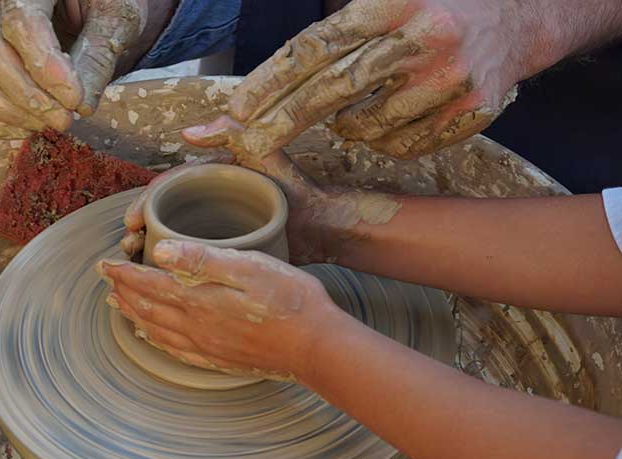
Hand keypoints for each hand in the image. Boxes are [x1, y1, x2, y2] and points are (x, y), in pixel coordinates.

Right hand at [0, 0, 146, 138]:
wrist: (88, 8)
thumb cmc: (103, 5)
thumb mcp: (115, 19)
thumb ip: (98, 55)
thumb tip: (81, 106)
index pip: (21, 22)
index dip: (45, 66)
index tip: (74, 100)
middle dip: (27, 95)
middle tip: (64, 119)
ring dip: (6, 110)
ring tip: (47, 124)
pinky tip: (28, 127)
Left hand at [98, 240, 342, 381]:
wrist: (316, 347)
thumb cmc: (290, 300)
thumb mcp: (249, 267)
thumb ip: (204, 259)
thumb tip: (161, 251)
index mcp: (200, 298)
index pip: (150, 283)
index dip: (124, 273)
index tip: (104, 263)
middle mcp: (196, 325)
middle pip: (147, 308)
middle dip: (123, 292)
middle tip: (106, 280)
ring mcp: (207, 346)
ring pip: (157, 330)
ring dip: (134, 316)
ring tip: (117, 306)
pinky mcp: (220, 359)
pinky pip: (176, 350)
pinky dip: (157, 341)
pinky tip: (152, 337)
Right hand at [122, 116, 402, 265]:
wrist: (324, 226)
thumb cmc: (295, 188)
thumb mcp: (263, 151)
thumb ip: (232, 130)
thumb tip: (187, 133)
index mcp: (211, 179)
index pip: (167, 190)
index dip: (145, 204)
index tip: (133, 223)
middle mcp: (210, 202)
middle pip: (164, 216)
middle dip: (141, 232)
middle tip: (128, 248)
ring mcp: (218, 228)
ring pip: (173, 240)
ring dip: (151, 252)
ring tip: (139, 267)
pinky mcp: (228, 251)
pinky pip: (192, 259)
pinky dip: (174, 269)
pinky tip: (164, 283)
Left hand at [207, 0, 532, 158]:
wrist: (519, 17)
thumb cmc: (433, 7)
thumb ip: (336, 29)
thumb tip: (268, 81)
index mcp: (393, 2)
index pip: (317, 46)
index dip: (271, 80)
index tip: (238, 110)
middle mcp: (422, 37)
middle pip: (333, 90)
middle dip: (283, 121)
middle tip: (248, 143)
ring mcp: (450, 78)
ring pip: (367, 126)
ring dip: (344, 128)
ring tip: (351, 111)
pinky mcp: (471, 111)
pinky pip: (403, 145)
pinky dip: (383, 140)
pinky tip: (391, 118)